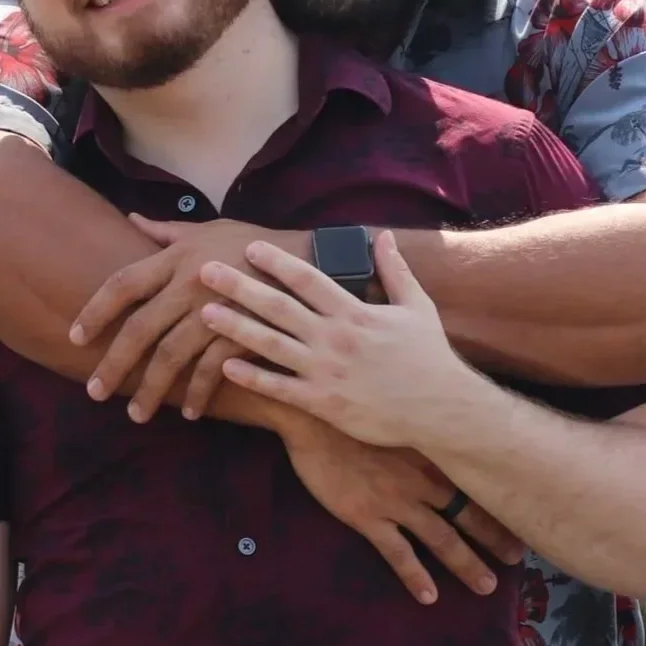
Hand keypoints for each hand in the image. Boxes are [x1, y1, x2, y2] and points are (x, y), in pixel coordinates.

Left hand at [70, 214, 309, 420]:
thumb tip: (132, 220)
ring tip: (136, 413)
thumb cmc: (256, 245)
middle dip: (114, 363)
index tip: (75, 336)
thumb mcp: (210, 229)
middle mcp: (190, 284)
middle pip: (140, 329)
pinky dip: (199, 394)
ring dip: (152, 389)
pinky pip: (212, 371)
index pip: (123, 284)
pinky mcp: (244, 335)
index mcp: (178, 258)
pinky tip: (190, 412)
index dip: (95, 311)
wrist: (311, 261)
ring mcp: (217, 311)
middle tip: (95, 392)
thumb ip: (167, 232)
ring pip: (171, 357)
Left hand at [199, 230, 469, 449]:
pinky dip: (252, 378)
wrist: (440, 409)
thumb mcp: (417, 306)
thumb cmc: (429, 357)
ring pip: (271, 345)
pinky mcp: (323, 403)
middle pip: (278, 307)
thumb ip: (395, 270)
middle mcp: (335, 338)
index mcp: (355, 312)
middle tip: (206, 271)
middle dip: (240, 287)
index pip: (308, 279)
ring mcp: (326, 372)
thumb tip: (384, 236)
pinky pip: (280, 388)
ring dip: (235, 328)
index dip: (278, 262)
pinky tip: (225, 367)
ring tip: (205, 313)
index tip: (250, 247)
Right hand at [279, 416, 521, 604]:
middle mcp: (422, 479)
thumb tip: (444, 417)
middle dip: (494, 537)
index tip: (522, 512)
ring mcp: (396, 500)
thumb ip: (422, 421)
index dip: (499, 500)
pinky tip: (429, 597)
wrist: (312, 418)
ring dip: (466, 563)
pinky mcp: (367, 517)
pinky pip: (398, 553)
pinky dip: (415, 576)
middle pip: (468, 513)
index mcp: (431, 450)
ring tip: (486, 586)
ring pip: (441, 538)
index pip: (475, 480)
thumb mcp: (397, 408)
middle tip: (517, 558)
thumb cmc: (353, 407)